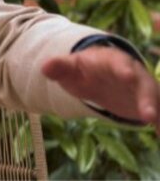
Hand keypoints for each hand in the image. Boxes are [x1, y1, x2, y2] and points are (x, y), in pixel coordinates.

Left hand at [42, 45, 159, 132]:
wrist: (101, 75)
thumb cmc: (85, 71)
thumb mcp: (71, 69)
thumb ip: (60, 67)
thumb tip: (44, 67)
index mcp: (112, 61)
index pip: (118, 62)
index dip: (122, 68)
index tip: (126, 75)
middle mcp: (132, 73)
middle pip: (142, 82)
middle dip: (146, 95)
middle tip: (147, 112)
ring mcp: (141, 89)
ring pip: (151, 98)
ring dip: (153, 108)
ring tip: (151, 120)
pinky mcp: (146, 104)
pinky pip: (157, 113)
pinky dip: (158, 122)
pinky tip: (159, 132)